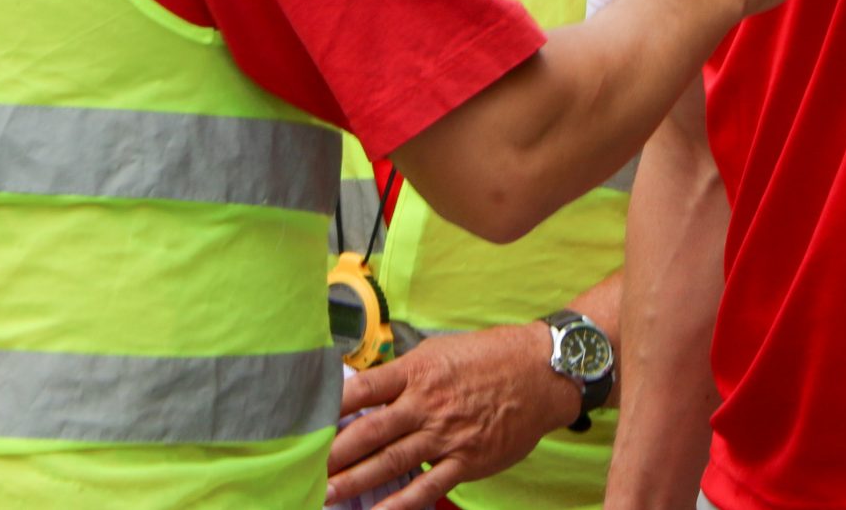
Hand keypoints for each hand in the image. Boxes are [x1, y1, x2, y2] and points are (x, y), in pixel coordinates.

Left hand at [329, 325, 578, 508]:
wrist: (541, 373)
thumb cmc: (489, 356)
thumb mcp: (440, 351)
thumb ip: (405, 373)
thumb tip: (369, 388)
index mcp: (417, 371)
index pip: (363, 388)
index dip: (331, 405)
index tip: (306, 420)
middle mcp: (426, 404)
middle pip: (368, 431)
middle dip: (333, 452)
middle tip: (304, 467)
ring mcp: (445, 436)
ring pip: (390, 462)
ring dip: (355, 480)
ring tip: (326, 493)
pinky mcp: (465, 462)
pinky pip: (426, 487)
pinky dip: (398, 505)